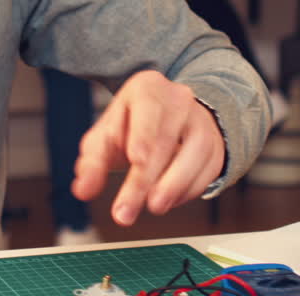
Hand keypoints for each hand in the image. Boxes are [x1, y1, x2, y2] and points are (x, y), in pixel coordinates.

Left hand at [71, 70, 224, 225]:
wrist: (171, 117)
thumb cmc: (133, 126)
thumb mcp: (107, 136)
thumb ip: (92, 162)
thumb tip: (83, 188)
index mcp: (147, 88)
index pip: (146, 110)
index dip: (143, 134)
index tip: (136, 159)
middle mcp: (179, 99)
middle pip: (165, 140)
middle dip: (143, 180)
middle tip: (125, 211)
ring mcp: (201, 121)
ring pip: (194, 153)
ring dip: (173, 186)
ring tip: (153, 207)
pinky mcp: (215, 145)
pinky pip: (207, 169)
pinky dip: (188, 190)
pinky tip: (168, 200)